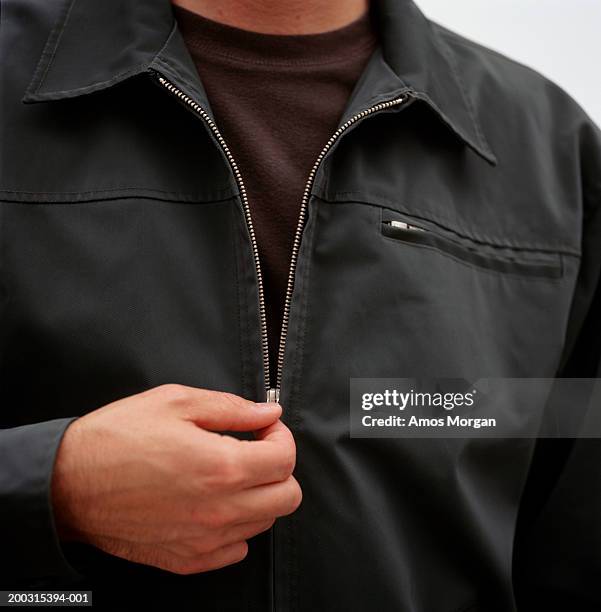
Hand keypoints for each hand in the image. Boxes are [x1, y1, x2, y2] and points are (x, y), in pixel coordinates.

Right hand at [51, 384, 300, 574]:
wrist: (67, 484)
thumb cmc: (117, 438)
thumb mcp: (175, 402)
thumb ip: (231, 407)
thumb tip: (269, 411)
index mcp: (221, 466)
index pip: (285, 458)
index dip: (280, 436)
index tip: (264, 428)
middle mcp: (220, 509)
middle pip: (287, 497)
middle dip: (278, 468)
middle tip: (253, 450)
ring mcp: (204, 539)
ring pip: (265, 522)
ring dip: (258, 495)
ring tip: (229, 474)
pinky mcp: (187, 560)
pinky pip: (236, 548)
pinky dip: (235, 525)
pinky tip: (213, 503)